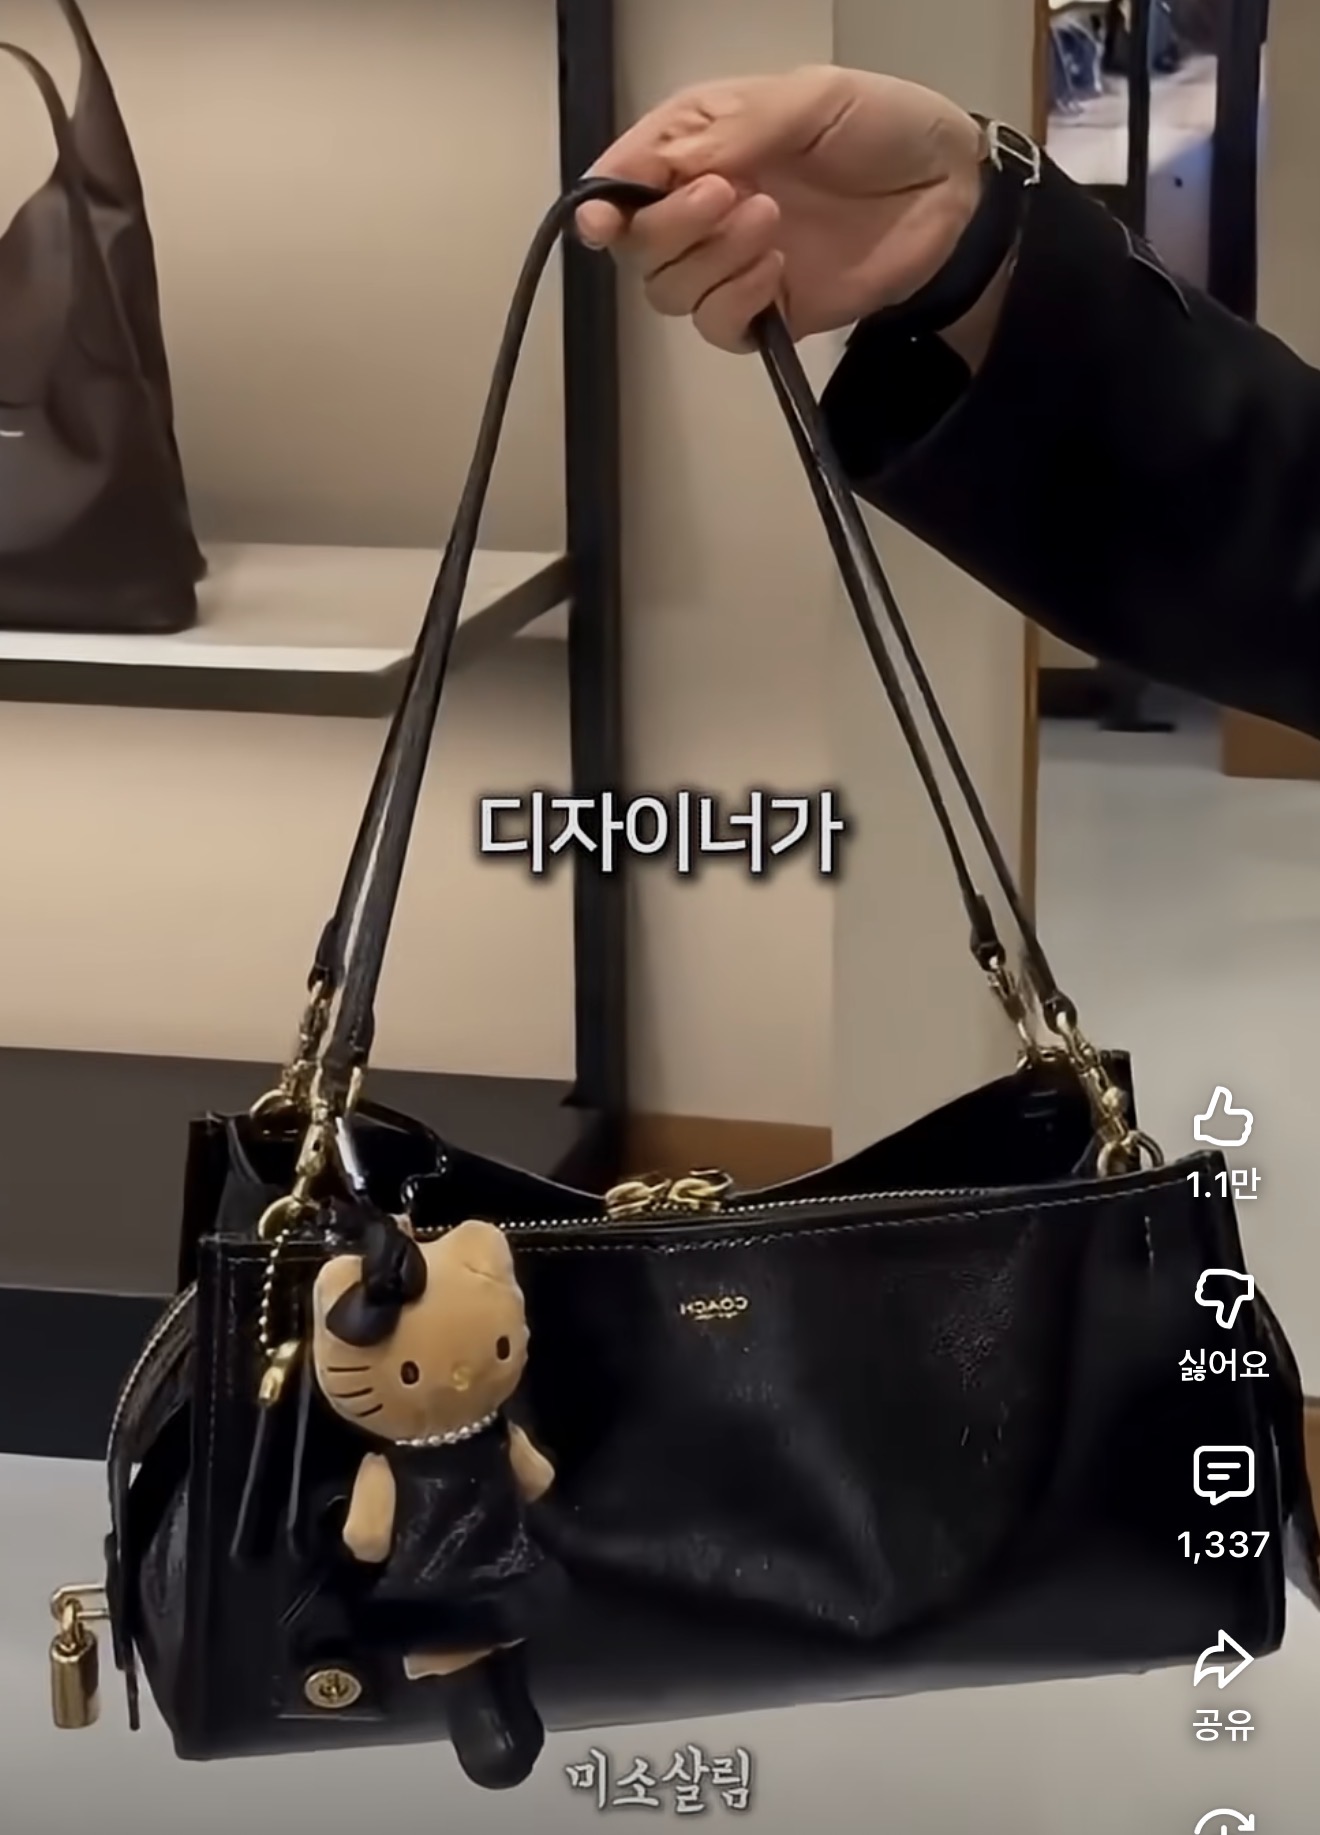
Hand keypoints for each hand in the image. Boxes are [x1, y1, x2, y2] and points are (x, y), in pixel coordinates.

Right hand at [577, 65, 984, 351]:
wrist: (950, 193)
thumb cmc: (882, 128)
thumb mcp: (808, 100)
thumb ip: (730, 131)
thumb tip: (657, 169)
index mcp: (699, 142)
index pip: (623, 178)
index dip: (602, 203)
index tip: (603, 221)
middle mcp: (702, 206)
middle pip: (637, 245)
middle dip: (670, 226)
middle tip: (729, 195)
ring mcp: (730, 264)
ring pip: (668, 290)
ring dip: (709, 260)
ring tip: (770, 224)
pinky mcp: (764, 312)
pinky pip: (716, 326)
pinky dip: (735, 301)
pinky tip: (776, 270)